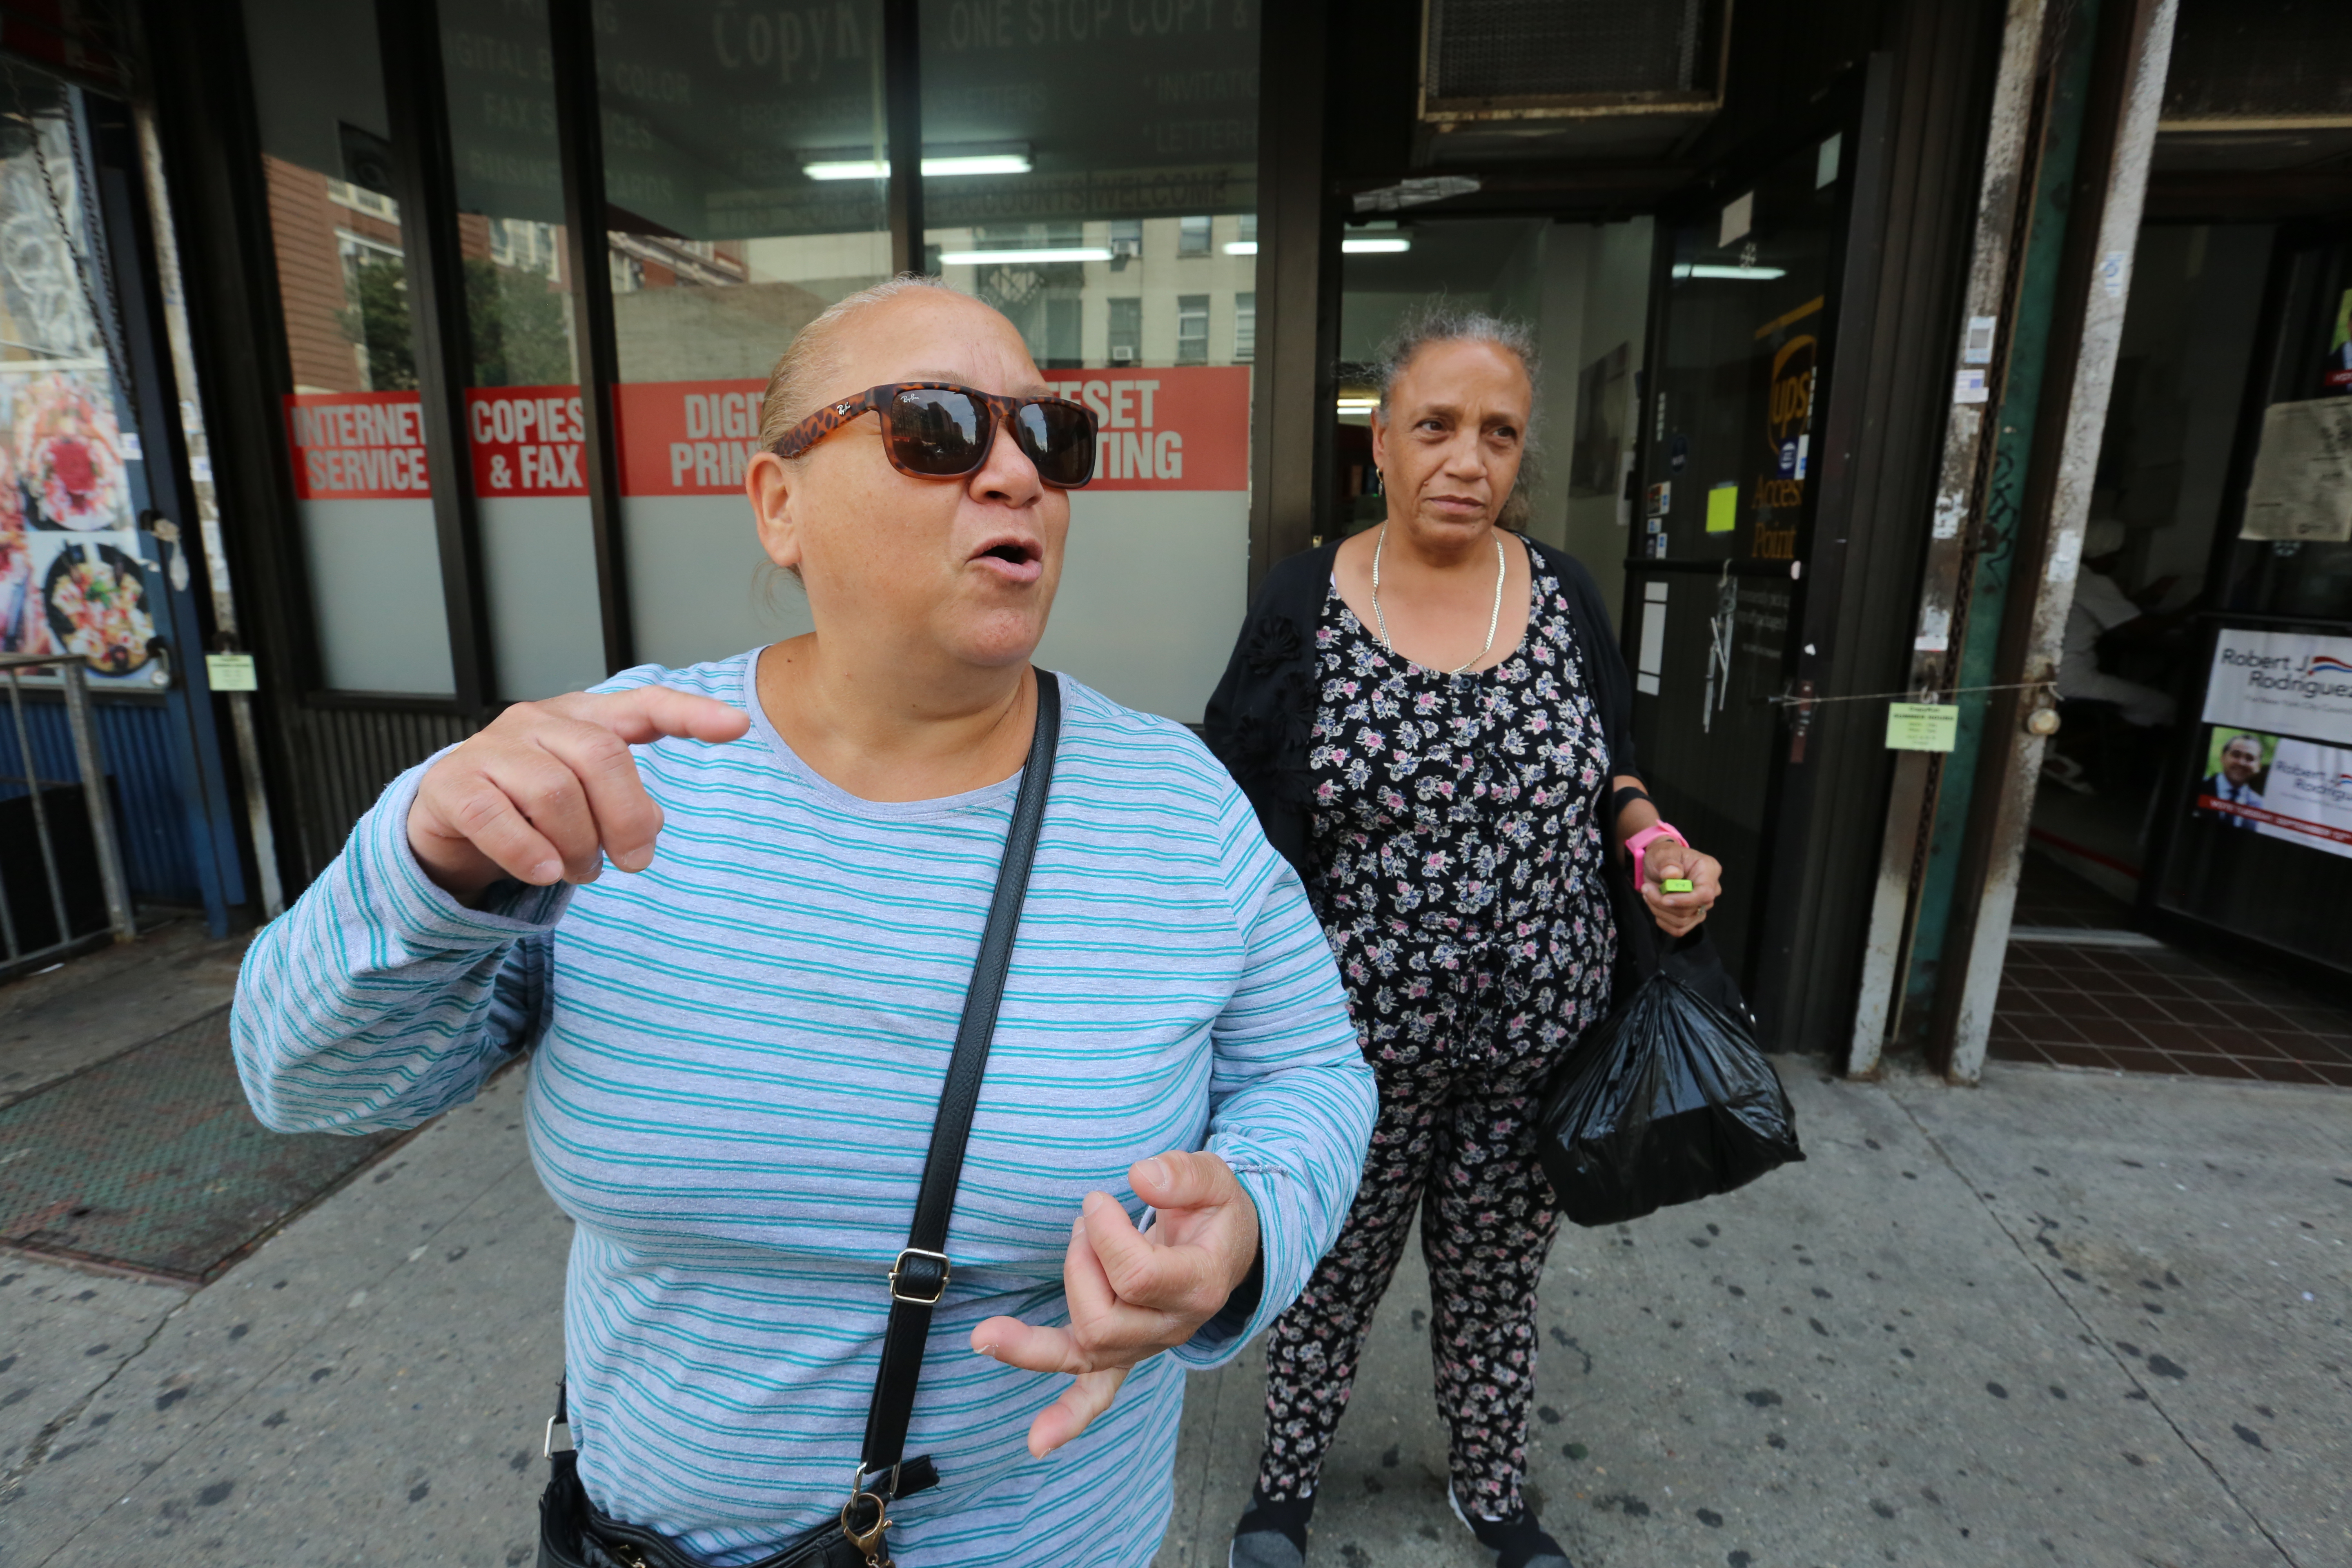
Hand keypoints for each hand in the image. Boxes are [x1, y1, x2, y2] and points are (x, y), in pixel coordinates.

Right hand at [407, 686, 749, 902]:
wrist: (451, 823)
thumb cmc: (536, 811)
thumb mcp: (592, 805)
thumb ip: (629, 807)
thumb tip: (647, 828)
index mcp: (585, 718)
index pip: (646, 704)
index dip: (691, 714)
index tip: (737, 726)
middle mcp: (539, 721)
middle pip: (603, 758)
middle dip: (625, 820)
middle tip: (630, 863)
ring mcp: (491, 747)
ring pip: (555, 792)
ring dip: (577, 846)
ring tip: (578, 870)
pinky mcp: (452, 783)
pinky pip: (497, 817)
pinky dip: (528, 853)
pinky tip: (544, 872)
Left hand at [972, 1151, 1259, 1457]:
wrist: (1227, 1245)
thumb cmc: (1214, 1211)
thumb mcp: (1213, 1178)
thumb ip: (1183, 1173)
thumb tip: (1141, 1177)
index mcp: (1200, 1285)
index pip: (1138, 1277)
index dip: (1105, 1234)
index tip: (1099, 1200)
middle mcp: (1173, 1327)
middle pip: (1102, 1320)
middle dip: (1079, 1264)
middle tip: (1087, 1222)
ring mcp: (1147, 1346)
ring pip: (1086, 1352)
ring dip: (1060, 1300)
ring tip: (1074, 1244)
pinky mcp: (1125, 1353)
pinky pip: (1097, 1394)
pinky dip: (1068, 1417)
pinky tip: (1038, 1442)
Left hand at [1640, 839, 1721, 938]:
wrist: (1659, 864)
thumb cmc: (1664, 855)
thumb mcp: (1663, 853)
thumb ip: (1668, 863)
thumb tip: (1671, 875)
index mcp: (1709, 870)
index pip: (1705, 894)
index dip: (1685, 900)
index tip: (1664, 898)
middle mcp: (1711, 890)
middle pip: (1691, 910)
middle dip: (1663, 903)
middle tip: (1646, 889)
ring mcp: (1703, 905)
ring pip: (1683, 921)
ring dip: (1659, 911)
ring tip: (1648, 894)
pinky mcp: (1693, 917)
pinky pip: (1679, 929)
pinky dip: (1663, 920)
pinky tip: (1655, 905)